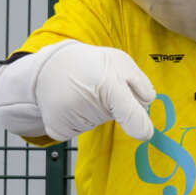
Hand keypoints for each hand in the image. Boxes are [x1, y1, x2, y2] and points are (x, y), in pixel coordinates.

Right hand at [0, 40, 155, 141]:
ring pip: (99, 122)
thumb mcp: (120, 62)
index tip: (145, 133)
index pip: (129, 113)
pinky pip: (80, 130)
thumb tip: (146, 110)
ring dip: (97, 111)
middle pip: (118, 117)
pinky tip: (72, 103)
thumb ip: (141, 85)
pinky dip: (80, 120)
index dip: (139, 125)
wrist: (49, 67)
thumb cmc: (90, 64)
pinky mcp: (58, 128)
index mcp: (106, 83)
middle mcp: (87, 101)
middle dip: (117, 106)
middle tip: (100, 86)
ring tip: (84, 91)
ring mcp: (70, 117)